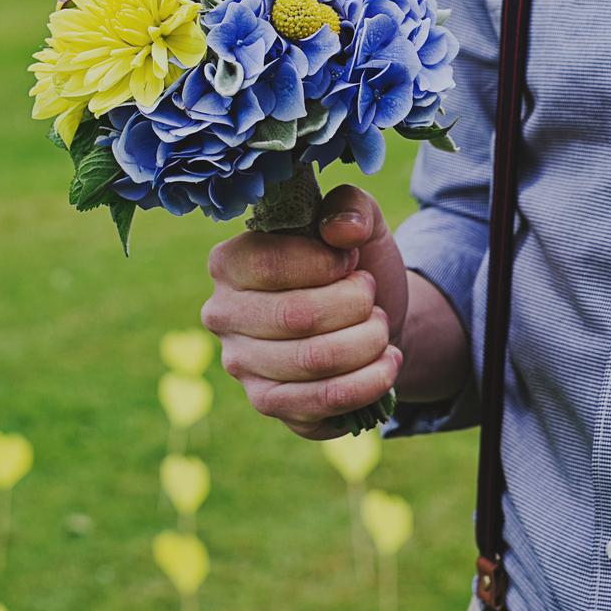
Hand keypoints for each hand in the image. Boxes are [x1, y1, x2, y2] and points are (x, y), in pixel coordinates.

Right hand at [202, 183, 407, 438]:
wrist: (368, 322)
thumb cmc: (352, 267)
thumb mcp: (359, 222)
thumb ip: (351, 206)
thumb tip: (342, 230)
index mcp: (228, 262)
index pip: (269, 264)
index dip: (326, 263)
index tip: (353, 261)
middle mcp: (222, 315)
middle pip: (296, 316)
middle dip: (354, 305)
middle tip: (371, 297)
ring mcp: (242, 365)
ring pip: (315, 360)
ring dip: (367, 341)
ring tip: (381, 327)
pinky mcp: (270, 404)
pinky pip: (324, 401)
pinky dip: (370, 381)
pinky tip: (387, 363)